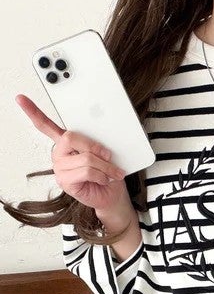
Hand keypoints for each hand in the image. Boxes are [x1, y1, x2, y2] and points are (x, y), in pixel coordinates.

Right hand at [14, 93, 127, 212]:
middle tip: (108, 157)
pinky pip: (86, 171)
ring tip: (113, 172)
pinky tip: (104, 179)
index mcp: (66, 143)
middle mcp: (59, 154)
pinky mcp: (65, 182)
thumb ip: (97, 143)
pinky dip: (101, 175)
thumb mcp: (105, 154)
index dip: (33, 111)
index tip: (21, 99)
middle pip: (71, 138)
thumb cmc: (107, 173)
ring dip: (105, 166)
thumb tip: (100, 141)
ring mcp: (60, 168)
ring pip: (85, 158)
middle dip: (95, 148)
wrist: (112, 194)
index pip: (46, 125)